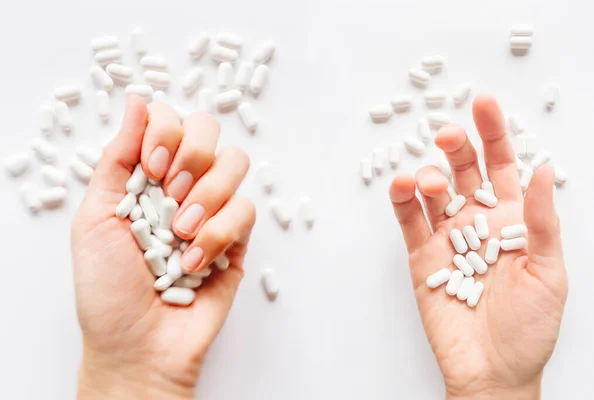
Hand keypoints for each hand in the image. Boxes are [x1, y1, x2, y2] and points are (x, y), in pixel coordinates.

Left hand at [71, 96, 255, 398]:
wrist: (138, 345)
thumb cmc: (107, 290)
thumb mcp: (94, 217)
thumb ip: (118, 157)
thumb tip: (137, 100)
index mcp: (146, 176)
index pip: (169, 119)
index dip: (166, 132)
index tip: (152, 167)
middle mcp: (183, 185)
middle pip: (209, 128)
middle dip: (193, 154)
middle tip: (171, 193)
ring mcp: (213, 210)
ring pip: (236, 163)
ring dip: (207, 196)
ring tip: (180, 234)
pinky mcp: (238, 239)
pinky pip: (246, 210)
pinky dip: (219, 234)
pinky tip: (194, 263)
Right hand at [388, 94, 566, 398]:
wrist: (493, 371)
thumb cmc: (530, 327)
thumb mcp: (549, 272)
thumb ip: (542, 220)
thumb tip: (543, 169)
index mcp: (513, 220)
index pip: (503, 165)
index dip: (494, 133)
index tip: (483, 103)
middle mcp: (478, 222)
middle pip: (464, 170)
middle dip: (456, 145)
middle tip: (447, 132)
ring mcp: (447, 238)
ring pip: (433, 191)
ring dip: (428, 174)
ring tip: (430, 179)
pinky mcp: (421, 257)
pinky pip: (409, 221)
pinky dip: (402, 200)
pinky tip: (403, 186)